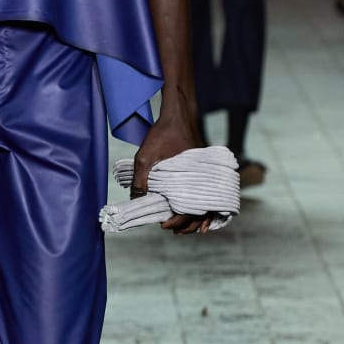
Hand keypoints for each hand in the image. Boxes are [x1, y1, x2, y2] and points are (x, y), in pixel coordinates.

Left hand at [129, 108, 212, 235]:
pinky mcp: (202, 172)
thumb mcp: (145, 155)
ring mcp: (204, 175)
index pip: (189, 210)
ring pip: (205, 205)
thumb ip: (140, 178)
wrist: (179, 115)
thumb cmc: (163, 133)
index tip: (163, 225)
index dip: (177, 221)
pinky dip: (202, 207)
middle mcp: (202, 179)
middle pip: (200, 211)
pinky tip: (198, 218)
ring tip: (179, 228)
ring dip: (194, 219)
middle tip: (168, 227)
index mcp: (190, 178)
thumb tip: (136, 199)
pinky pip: (207, 194)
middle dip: (185, 224)